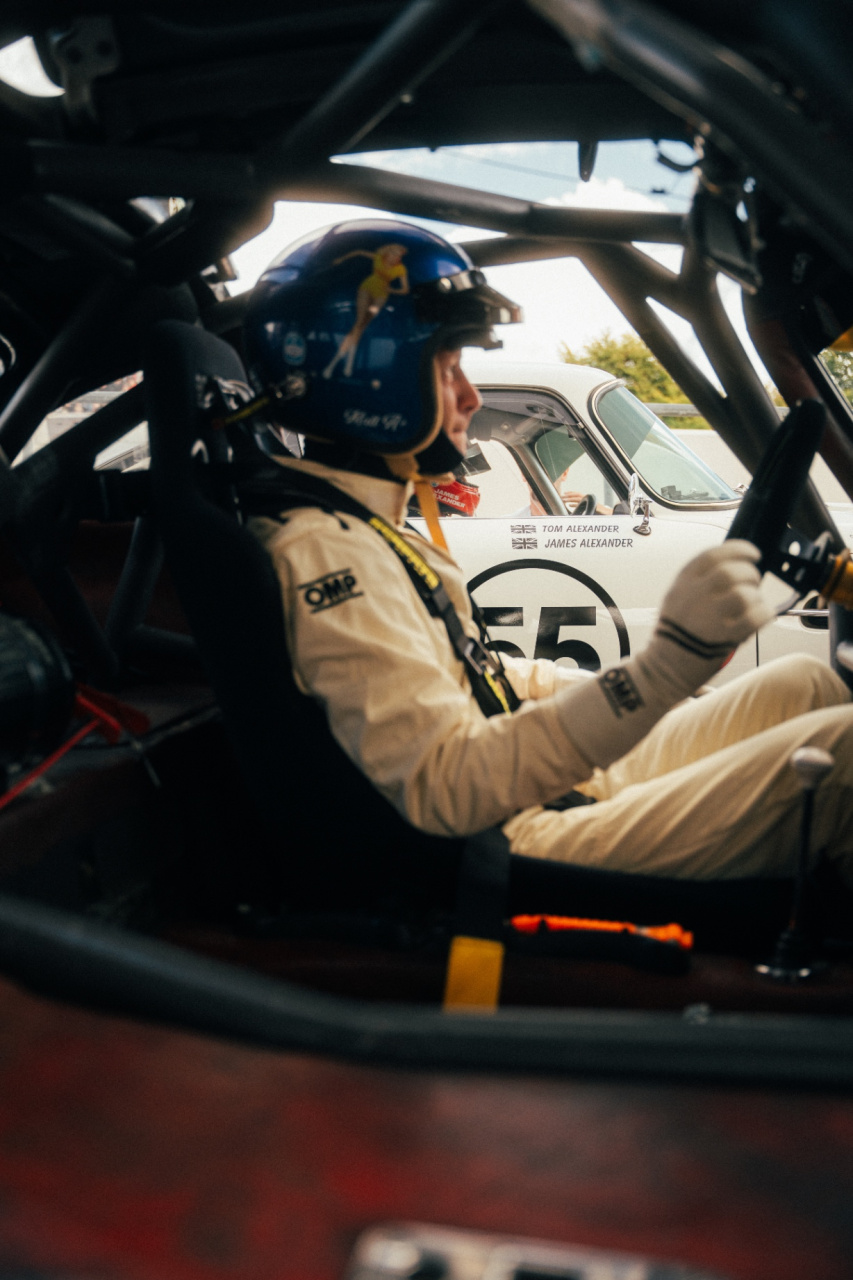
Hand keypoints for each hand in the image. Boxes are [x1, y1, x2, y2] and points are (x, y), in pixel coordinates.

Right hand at [645, 540, 774, 698]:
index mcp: (683, 583)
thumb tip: (736, 564)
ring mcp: (709, 618)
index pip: (714, 555)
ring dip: (756, 597)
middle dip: (750, 574)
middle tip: (752, 583)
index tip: (753, 554)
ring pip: (745, 594)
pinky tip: (760, 617)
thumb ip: (702, 579)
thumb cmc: (676, 632)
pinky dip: (765, 614)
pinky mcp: (724, 638)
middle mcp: (694, 597)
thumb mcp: (678, 597)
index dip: (739, 550)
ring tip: (752, 605)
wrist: (666, 667)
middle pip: (731, 572)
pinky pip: (756, 617)